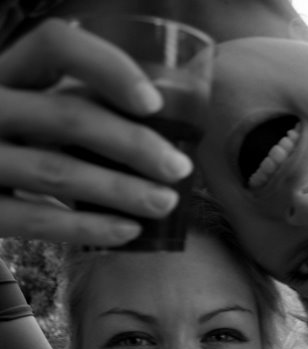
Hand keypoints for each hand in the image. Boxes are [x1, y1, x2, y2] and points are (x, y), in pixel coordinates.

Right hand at [0, 18, 192, 245]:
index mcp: (4, 73)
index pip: (53, 46)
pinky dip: (89, 227)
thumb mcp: (27, 113)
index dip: (107, 68)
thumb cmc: (9, 146)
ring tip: (164, 202)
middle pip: (66, 116)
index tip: (153, 103)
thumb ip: (67, 112)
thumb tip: (156, 138)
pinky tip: (128, 230)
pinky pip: (39, 220)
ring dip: (121, 189)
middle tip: (178, 168)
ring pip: (57, 171)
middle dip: (133, 144)